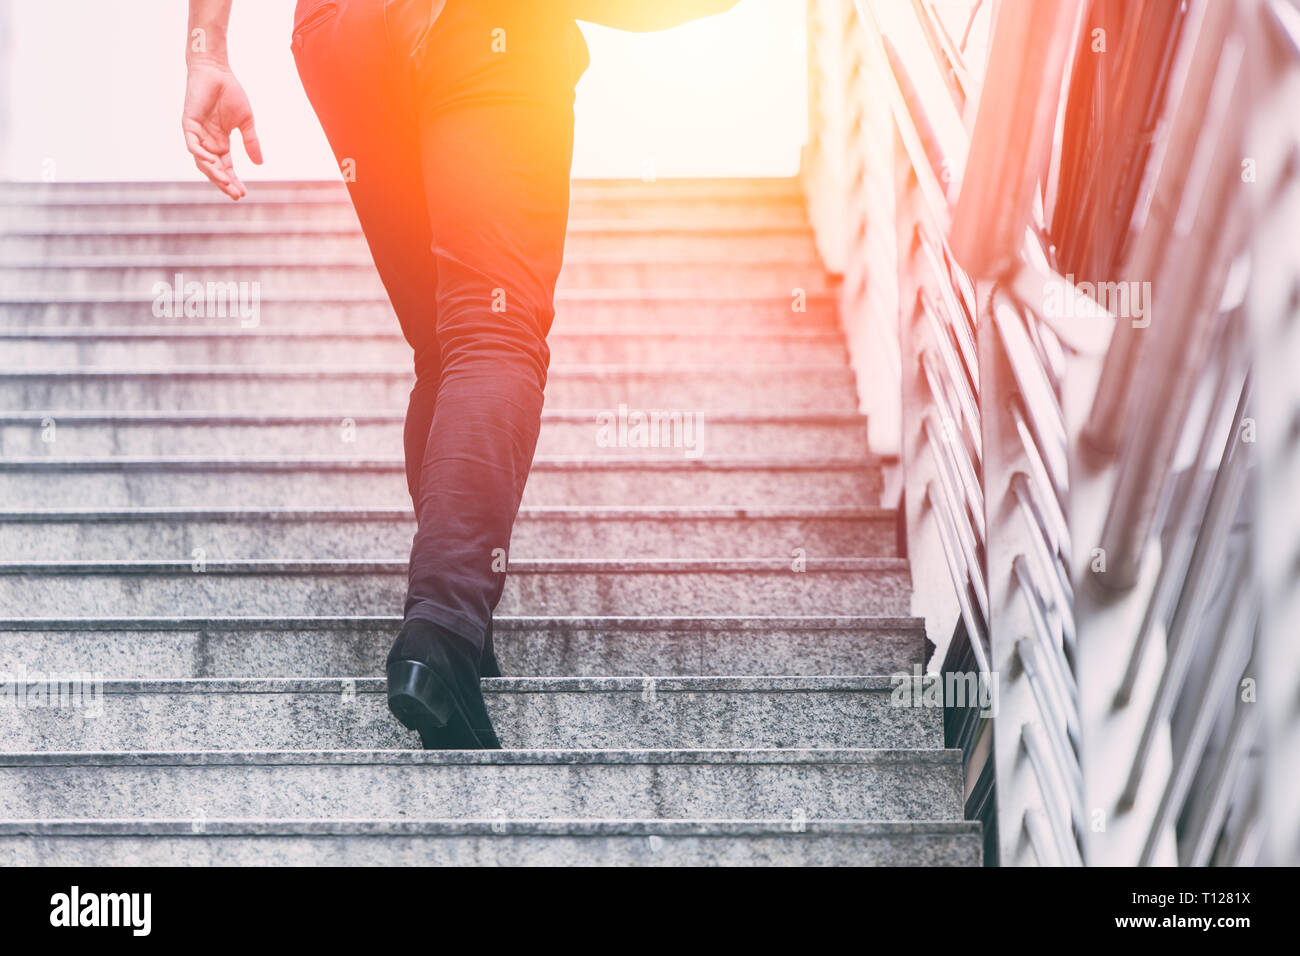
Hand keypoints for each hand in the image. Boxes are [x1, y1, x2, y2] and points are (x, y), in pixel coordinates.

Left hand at [182, 64, 262, 199]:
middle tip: (235, 194)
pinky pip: (192, 145)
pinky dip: (200, 155)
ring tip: (225, 183)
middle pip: (214, 169)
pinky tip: (212, 162)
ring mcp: (197, 134)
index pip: (226, 167)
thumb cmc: (230, 92)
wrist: (216, 71)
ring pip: (202, 161)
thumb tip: (259, 164)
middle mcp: (207, 142)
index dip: (233, 180)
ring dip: (213, 173)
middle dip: (224, 182)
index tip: (243, 193)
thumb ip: (251, 142)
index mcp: (220, 142)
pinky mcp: (189, 124)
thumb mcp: (246, 122)